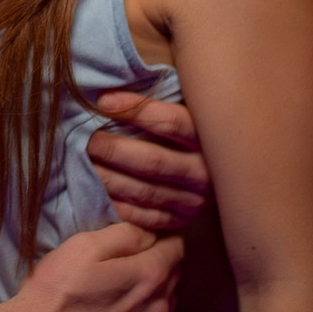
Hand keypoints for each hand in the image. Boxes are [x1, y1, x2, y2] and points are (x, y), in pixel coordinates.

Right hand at [0, 223, 181, 311]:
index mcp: (150, 275)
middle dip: (160, 260)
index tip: (145, 231)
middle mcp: (158, 308)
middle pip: (174, 274)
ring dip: (155, 292)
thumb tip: (151, 231)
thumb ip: (127, 234)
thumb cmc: (56, 291)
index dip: (163, 234)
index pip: (176, 245)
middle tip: (130, 255)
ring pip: (167, 305)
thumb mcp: (85, 246)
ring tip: (125, 287)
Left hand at [89, 90, 211, 231]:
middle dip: (113, 149)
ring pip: (144, 191)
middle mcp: (203, 172)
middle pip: (152, 161)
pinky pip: (145, 218)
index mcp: (208, 138)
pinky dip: (119, 206)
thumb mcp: (189, 111)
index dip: (137, 110)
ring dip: (109, 178)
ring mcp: (193, 200)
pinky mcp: (181, 221)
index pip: (172, 122)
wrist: (228, 172)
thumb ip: (162, 101)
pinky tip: (98, 193)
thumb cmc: (193, 132)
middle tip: (85, 139)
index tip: (103, 101)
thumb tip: (113, 90)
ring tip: (83, 165)